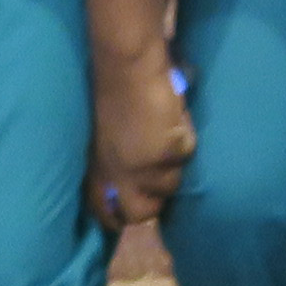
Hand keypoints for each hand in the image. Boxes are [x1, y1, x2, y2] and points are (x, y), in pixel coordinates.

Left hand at [87, 60, 193, 229]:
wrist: (128, 68)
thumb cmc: (113, 92)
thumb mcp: (103, 134)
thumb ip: (111, 159)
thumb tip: (127, 181)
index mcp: (97, 168)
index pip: (102, 209)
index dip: (115, 218)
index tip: (125, 217)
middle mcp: (120, 174)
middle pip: (141, 213)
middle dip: (154, 204)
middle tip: (160, 181)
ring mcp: (145, 167)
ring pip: (171, 184)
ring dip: (173, 164)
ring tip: (167, 135)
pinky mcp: (170, 153)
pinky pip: (187, 154)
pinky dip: (186, 139)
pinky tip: (175, 119)